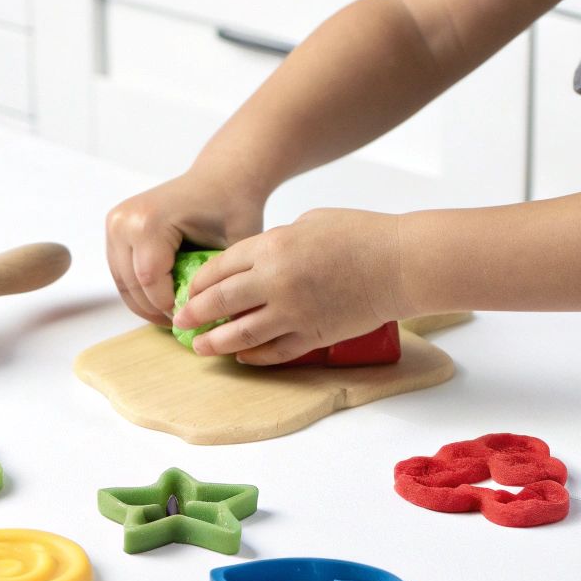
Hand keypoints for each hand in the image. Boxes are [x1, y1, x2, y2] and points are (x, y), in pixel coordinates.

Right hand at [105, 170, 266, 324]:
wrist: (221, 178)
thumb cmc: (232, 207)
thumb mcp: (234, 248)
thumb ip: (217, 283)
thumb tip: (208, 325)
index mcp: (149, 221)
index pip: (150, 281)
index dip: (170, 308)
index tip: (193, 319)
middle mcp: (124, 220)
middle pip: (132, 285)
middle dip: (158, 310)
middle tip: (185, 324)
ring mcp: (115, 223)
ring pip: (123, 283)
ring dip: (147, 304)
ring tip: (175, 315)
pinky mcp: (114, 228)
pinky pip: (122, 272)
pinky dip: (140, 290)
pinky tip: (164, 299)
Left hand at [173, 208, 407, 364]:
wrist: (399, 264)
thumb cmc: (360, 234)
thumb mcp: (309, 223)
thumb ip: (277, 242)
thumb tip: (258, 260)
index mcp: (271, 246)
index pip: (217, 269)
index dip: (196, 284)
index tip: (186, 293)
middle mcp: (274, 281)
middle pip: (219, 303)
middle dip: (194, 315)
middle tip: (181, 322)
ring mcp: (292, 312)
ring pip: (240, 335)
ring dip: (216, 343)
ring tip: (202, 348)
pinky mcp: (312, 335)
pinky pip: (274, 352)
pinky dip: (254, 356)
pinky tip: (243, 357)